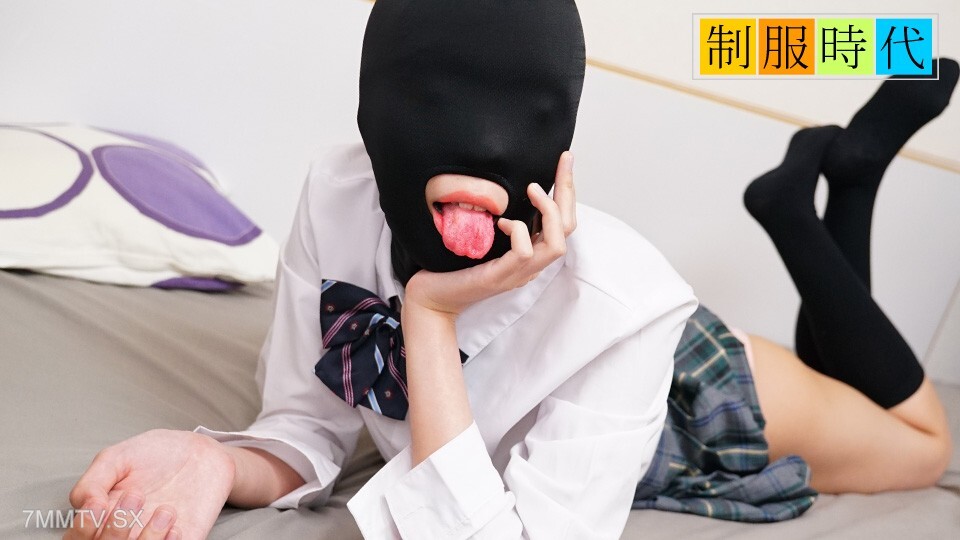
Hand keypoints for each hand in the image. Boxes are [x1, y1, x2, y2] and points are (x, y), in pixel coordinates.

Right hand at [65, 430, 234, 539]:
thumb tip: (86, 506)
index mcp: (102, 515)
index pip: (78, 538)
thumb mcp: (117, 457)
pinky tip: (177, 526)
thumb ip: (94, 480)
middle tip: (136, 494)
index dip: (82, 529)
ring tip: (165, 509)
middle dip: (116, 529)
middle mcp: (125, 532)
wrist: (200, 452)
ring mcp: (152, 537)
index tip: (99, 504)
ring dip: (148, 539)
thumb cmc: (156, 454)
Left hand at [404, 151, 575, 316]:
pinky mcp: (500, 277)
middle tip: (562, 162)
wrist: (432, 297)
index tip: (565, 160)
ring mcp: (518, 273)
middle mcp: (531, 265)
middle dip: (568, 191)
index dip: (567, 190)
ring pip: (556, 244)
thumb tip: (508, 187)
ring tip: (533, 189)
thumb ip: (502, 221)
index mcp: (531, 254)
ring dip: (549, 211)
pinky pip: (524, 253)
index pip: (563, 223)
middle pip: (567, 229)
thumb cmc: (454, 266)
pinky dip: (518, 231)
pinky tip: (502, 222)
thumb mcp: (487, 237)